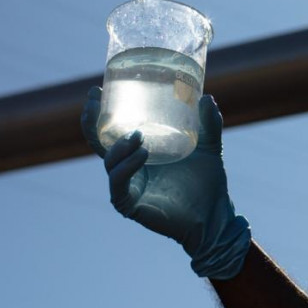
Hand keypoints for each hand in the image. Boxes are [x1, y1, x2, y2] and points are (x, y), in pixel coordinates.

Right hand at [81, 87, 250, 279]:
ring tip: (137, 135)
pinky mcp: (131, 205)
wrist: (216, 216)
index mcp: (140, 154)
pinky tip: (142, 155)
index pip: (112, 132)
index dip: (100, 113)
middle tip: (96, 103)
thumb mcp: (209, 146)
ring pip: (109, 163)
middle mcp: (130, 169)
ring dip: (118, 147)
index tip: (98, 91)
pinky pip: (119, 185)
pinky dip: (127, 168)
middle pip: (99, 145)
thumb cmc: (208, 183)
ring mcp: (129, 187)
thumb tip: (206, 97)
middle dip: (92, 123)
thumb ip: (209, 123)